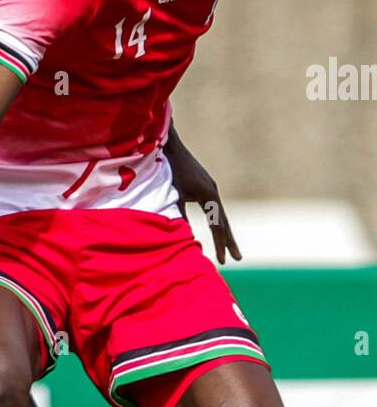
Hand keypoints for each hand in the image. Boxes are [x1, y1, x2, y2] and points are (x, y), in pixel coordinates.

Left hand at [165, 134, 240, 264]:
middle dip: (228, 241)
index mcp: (208, 196)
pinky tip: (214, 225)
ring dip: (222, 230)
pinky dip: (214, 219)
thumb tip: (185, 236)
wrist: (168, 146)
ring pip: (219, 213)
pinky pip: (212, 206)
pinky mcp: (203, 184)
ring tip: (227, 245)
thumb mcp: (173, 196)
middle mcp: (213, 191)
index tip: (222, 260)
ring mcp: (209, 187)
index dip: (220, 244)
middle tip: (237, 258)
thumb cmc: (168, 170)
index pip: (217, 225)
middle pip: (223, 221)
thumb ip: (180, 216)